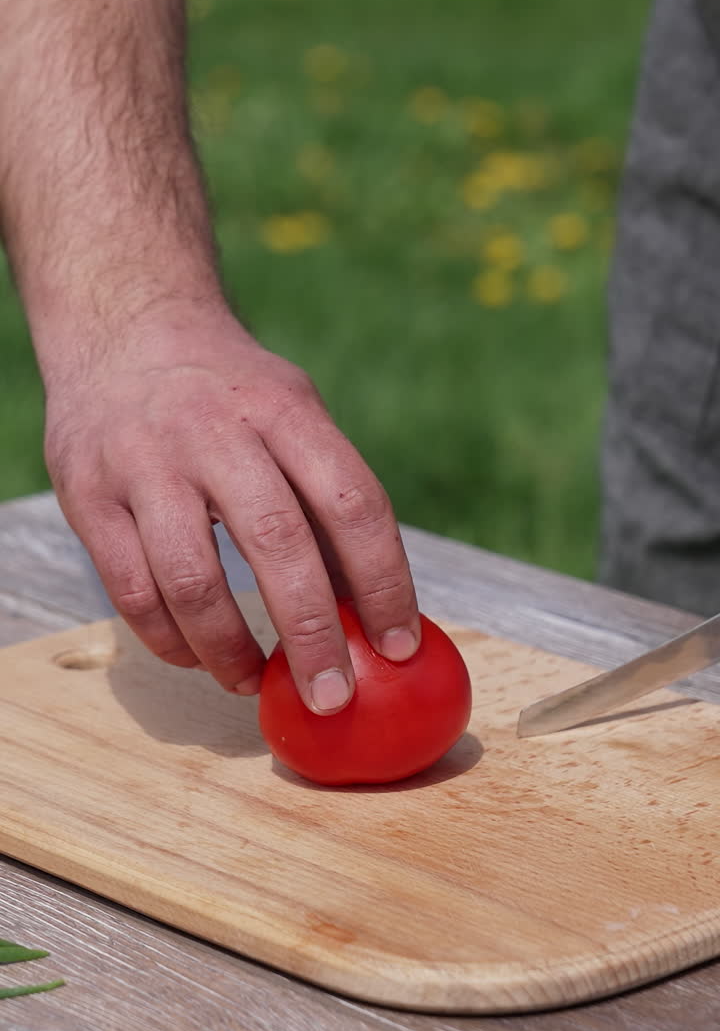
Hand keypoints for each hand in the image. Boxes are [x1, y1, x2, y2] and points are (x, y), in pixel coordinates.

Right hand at [43, 302, 420, 711]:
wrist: (125, 333)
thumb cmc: (231, 395)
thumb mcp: (290, 415)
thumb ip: (325, 502)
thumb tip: (372, 609)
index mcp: (283, 408)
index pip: (351, 502)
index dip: (385, 582)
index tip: (400, 647)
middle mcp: (214, 430)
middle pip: (276, 544)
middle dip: (311, 636)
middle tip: (332, 697)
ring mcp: (144, 462)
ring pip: (191, 580)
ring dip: (229, 650)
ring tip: (252, 683)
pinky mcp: (87, 495)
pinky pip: (130, 590)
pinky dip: (169, 639)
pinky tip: (197, 656)